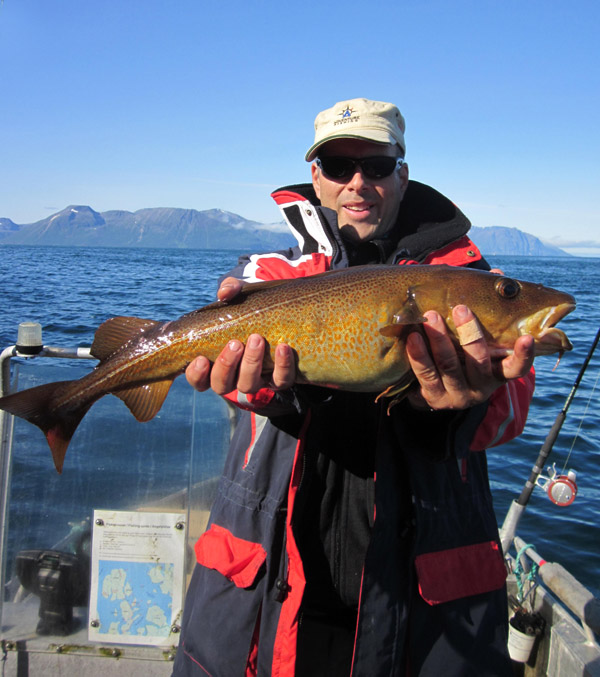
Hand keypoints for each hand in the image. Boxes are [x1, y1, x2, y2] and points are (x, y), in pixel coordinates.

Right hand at [185, 277, 295, 394]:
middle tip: (235, 343)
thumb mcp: (238, 296)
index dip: (196, 375)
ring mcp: (256, 380)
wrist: (280, 312)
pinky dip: (282, 366)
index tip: (201, 359)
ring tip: (257, 339)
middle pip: (222, 385)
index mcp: (214, 364)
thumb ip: (229, 290)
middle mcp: (233, 377)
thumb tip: (224, 293)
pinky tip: (283, 347)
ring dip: (252, 363)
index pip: (198, 380)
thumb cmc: (248, 309)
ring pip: (248, 385)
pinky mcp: (278, 378)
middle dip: (227, 365)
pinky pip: (280, 381)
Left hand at [405, 305, 533, 409]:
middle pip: (478, 361)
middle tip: (461, 308)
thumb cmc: (462, 354)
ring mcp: (458, 394)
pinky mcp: (434, 398)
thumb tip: (497, 274)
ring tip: (431, 316)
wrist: (435, 390)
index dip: (523, 354)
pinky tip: (413, 337)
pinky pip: (425, 375)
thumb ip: (488, 310)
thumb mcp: (478, 338)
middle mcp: (481, 386)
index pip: (517, 367)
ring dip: (439, 339)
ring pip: (449, 366)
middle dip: (470, 334)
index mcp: (498, 372)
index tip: (527, 337)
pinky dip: (419, 354)